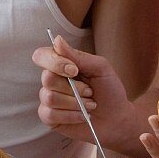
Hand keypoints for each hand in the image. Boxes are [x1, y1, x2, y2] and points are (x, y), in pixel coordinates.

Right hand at [33, 36, 137, 150]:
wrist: (117, 117)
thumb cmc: (109, 90)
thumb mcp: (100, 68)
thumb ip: (78, 55)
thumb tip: (57, 40)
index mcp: (61, 64)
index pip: (42, 56)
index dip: (55, 63)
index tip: (74, 70)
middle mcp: (51, 80)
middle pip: (47, 78)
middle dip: (74, 88)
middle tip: (90, 91)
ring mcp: (48, 99)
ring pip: (50, 98)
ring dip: (75, 102)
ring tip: (89, 104)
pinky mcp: (49, 117)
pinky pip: (50, 114)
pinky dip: (70, 116)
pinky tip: (82, 116)